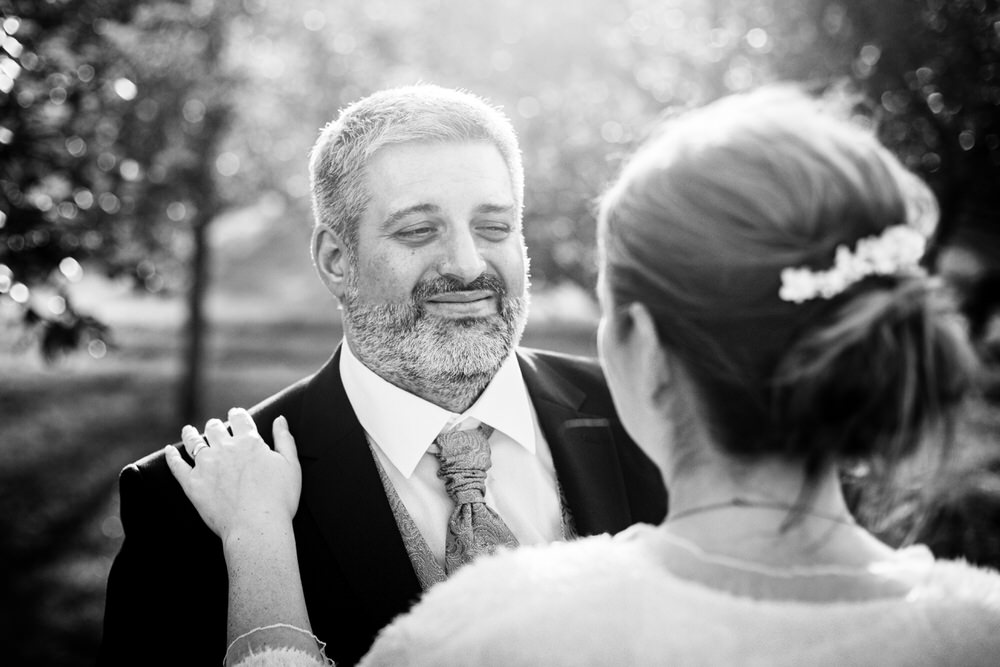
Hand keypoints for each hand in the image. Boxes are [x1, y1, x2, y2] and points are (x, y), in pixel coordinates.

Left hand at [165, 408, 300, 542]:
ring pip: (194, 442)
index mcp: (249, 442)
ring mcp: (206, 465)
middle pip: (215, 428)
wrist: (257, 527)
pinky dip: (172, 456)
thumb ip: (284, 439)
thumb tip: (280, 418)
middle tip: (215, 425)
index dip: (238, 414)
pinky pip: (177, 466)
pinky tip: (170, 451)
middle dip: (215, 425)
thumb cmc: (279, 498)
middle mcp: (225, 448)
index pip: (241, 419)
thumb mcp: (291, 465)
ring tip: (188, 430)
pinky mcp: (192, 484)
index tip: (236, 413)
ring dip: (191, 433)